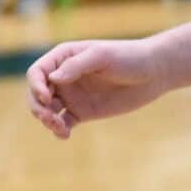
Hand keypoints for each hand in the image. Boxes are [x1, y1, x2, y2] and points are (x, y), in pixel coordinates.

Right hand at [27, 39, 168, 137]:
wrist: (154, 73)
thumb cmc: (128, 57)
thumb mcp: (102, 56)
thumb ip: (76, 66)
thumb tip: (51, 79)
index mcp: (62, 58)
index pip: (37, 73)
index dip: (36, 86)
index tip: (47, 98)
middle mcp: (63, 78)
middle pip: (37, 93)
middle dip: (37, 106)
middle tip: (48, 117)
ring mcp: (72, 96)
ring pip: (47, 110)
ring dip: (46, 120)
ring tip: (59, 127)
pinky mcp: (83, 112)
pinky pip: (63, 123)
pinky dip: (59, 130)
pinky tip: (65, 135)